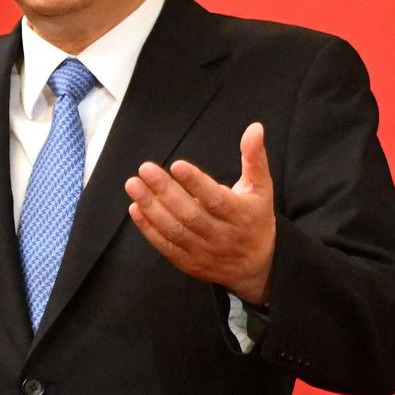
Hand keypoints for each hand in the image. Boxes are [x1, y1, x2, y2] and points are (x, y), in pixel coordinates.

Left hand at [123, 122, 275, 303]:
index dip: (197, 183)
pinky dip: (148, 229)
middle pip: (190, 215)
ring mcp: (204, 252)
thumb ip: (254, 159)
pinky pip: (165, 246)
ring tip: (133, 184)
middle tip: (145, 168)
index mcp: (241, 216)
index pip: (217, 200)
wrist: (256, 267)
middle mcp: (222, 236)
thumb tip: (255, 127)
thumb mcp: (261, 189)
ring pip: (174, 231)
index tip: (177, 165)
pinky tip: (135, 208)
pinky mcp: (188, 263)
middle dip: (165, 191)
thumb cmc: (255, 218)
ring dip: (151, 207)